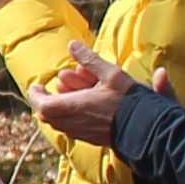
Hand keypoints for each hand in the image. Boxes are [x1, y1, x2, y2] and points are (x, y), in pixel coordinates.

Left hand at [26, 41, 152, 146]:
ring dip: (58, 109)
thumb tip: (72, 44)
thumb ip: (90, 60)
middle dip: (46, 101)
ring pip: (59, 123)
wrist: (148, 132)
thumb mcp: (111, 74)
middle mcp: (73, 124)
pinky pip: (72, 129)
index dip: (36, 94)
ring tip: (64, 96)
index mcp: (72, 108)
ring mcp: (82, 134)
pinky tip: (79, 109)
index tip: (36, 85)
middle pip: (48, 115)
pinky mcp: (93, 140)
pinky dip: (69, 118)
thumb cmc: (129, 101)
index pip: (41, 104)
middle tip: (46, 90)